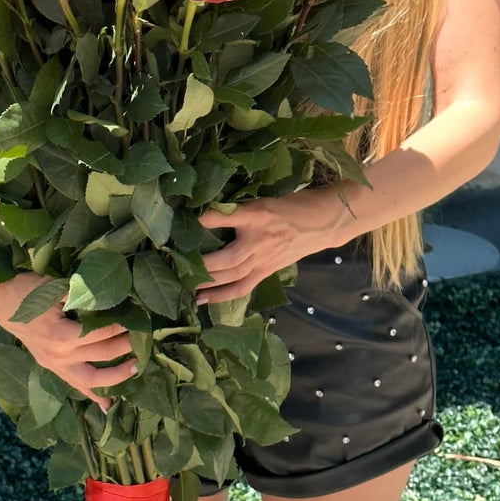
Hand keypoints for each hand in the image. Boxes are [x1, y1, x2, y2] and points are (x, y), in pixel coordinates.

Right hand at [0, 275, 135, 413]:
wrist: (2, 301)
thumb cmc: (29, 289)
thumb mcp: (55, 287)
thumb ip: (82, 296)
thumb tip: (113, 296)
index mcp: (61, 336)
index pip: (102, 333)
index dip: (124, 325)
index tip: (141, 317)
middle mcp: (59, 355)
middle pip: (103, 353)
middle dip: (128, 344)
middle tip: (148, 336)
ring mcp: (55, 365)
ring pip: (93, 377)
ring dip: (118, 374)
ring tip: (138, 366)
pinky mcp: (52, 368)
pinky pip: (76, 385)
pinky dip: (93, 396)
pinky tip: (109, 406)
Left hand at [196, 188, 345, 304]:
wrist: (321, 222)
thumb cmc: (289, 207)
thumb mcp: (263, 199)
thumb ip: (237, 209)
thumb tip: (204, 214)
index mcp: (258, 215)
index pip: (227, 217)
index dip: (207, 219)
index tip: (188, 221)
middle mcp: (259, 240)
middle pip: (228, 258)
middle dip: (202, 264)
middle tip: (178, 265)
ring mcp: (264, 259)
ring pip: (233, 276)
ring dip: (208, 282)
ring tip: (186, 285)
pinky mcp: (267, 271)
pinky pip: (243, 287)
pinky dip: (223, 295)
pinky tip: (204, 300)